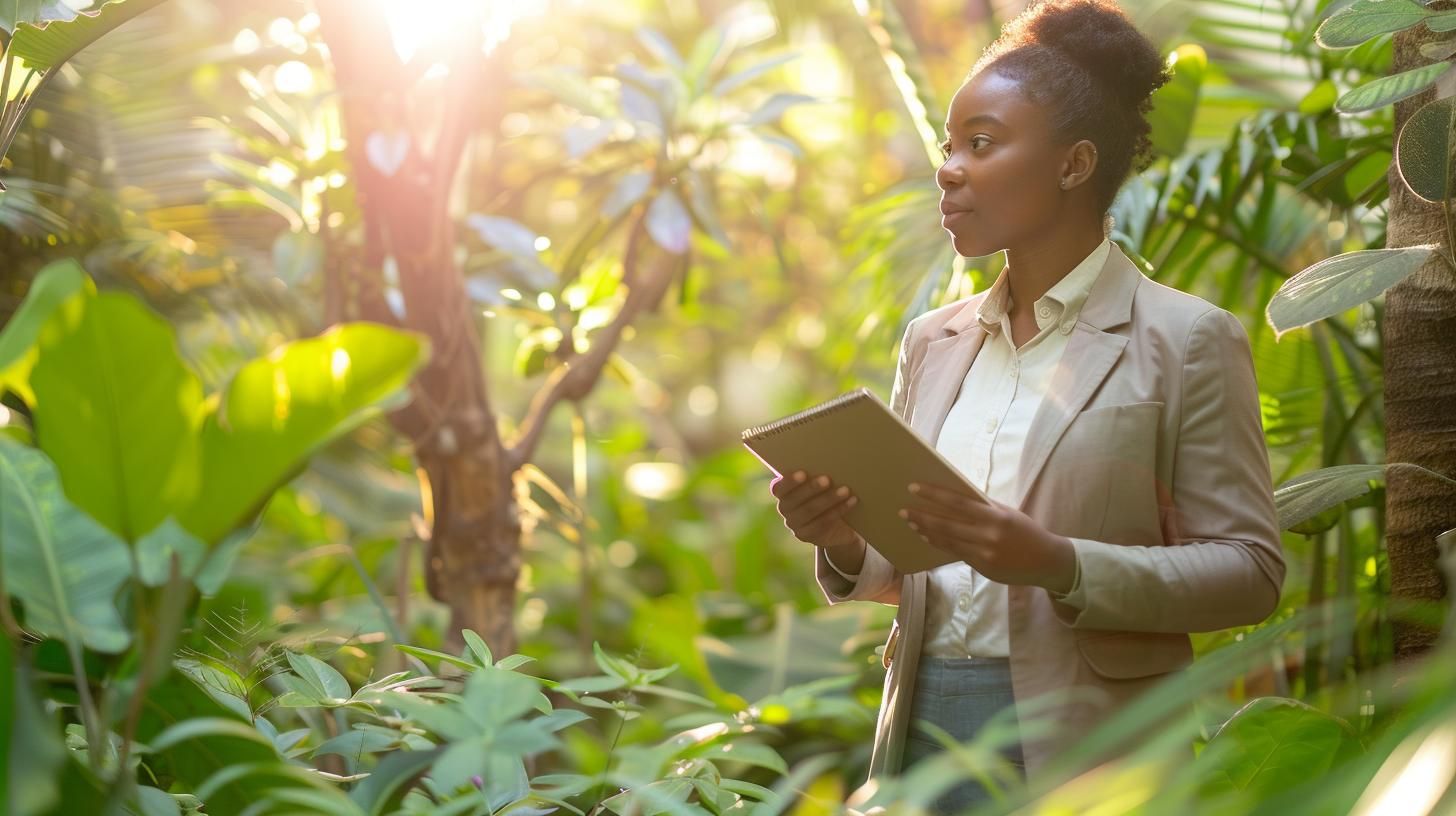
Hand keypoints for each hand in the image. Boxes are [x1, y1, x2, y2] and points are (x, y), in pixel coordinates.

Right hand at [771, 471, 862, 553]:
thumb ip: (816, 473)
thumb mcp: (819, 481)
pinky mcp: (806, 536)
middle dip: (812, 489)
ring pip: (809, 511)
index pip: (779, 488)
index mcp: (781, 491)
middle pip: (794, 500)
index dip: (789, 482)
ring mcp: (794, 524)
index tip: (803, 473)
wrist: (836, 523)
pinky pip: (822, 523)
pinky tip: (851, 501)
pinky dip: (838, 511)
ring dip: (828, 499)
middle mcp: (784, 508)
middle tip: (827, 479)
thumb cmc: (825, 491)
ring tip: (845, 490)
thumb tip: (830, 456)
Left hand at [898, 481, 1075, 591]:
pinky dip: (940, 544)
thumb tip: (956, 496)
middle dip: (922, 516)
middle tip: (903, 510)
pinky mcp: (982, 567)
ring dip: (927, 531)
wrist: (1046, 561)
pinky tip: (928, 537)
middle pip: (948, 524)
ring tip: (911, 523)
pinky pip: (956, 553)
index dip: (934, 495)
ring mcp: (984, 553)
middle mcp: (989, 535)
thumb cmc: (1025, 532)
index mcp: (996, 516)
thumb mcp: (1008, 513)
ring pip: (948, 540)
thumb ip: (984, 506)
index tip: (914, 488)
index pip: (958, 503)